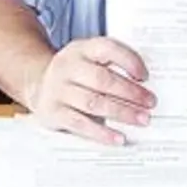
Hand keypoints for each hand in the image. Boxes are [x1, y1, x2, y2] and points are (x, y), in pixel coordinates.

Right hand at [26, 38, 155, 145]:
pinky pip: (80, 124)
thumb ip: (111, 65)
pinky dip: (102, 133)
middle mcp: (68, 67)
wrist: (36, 82)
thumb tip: (144, 86)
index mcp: (81, 49)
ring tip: (141, 119)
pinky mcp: (53, 112)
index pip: (107, 49)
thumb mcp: (88, 58)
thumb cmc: (74, 72)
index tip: (145, 76)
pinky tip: (118, 138)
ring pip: (94, 103)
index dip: (128, 61)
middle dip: (130, 93)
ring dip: (122, 113)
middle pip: (103, 80)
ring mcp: (58, 90)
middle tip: (150, 103)